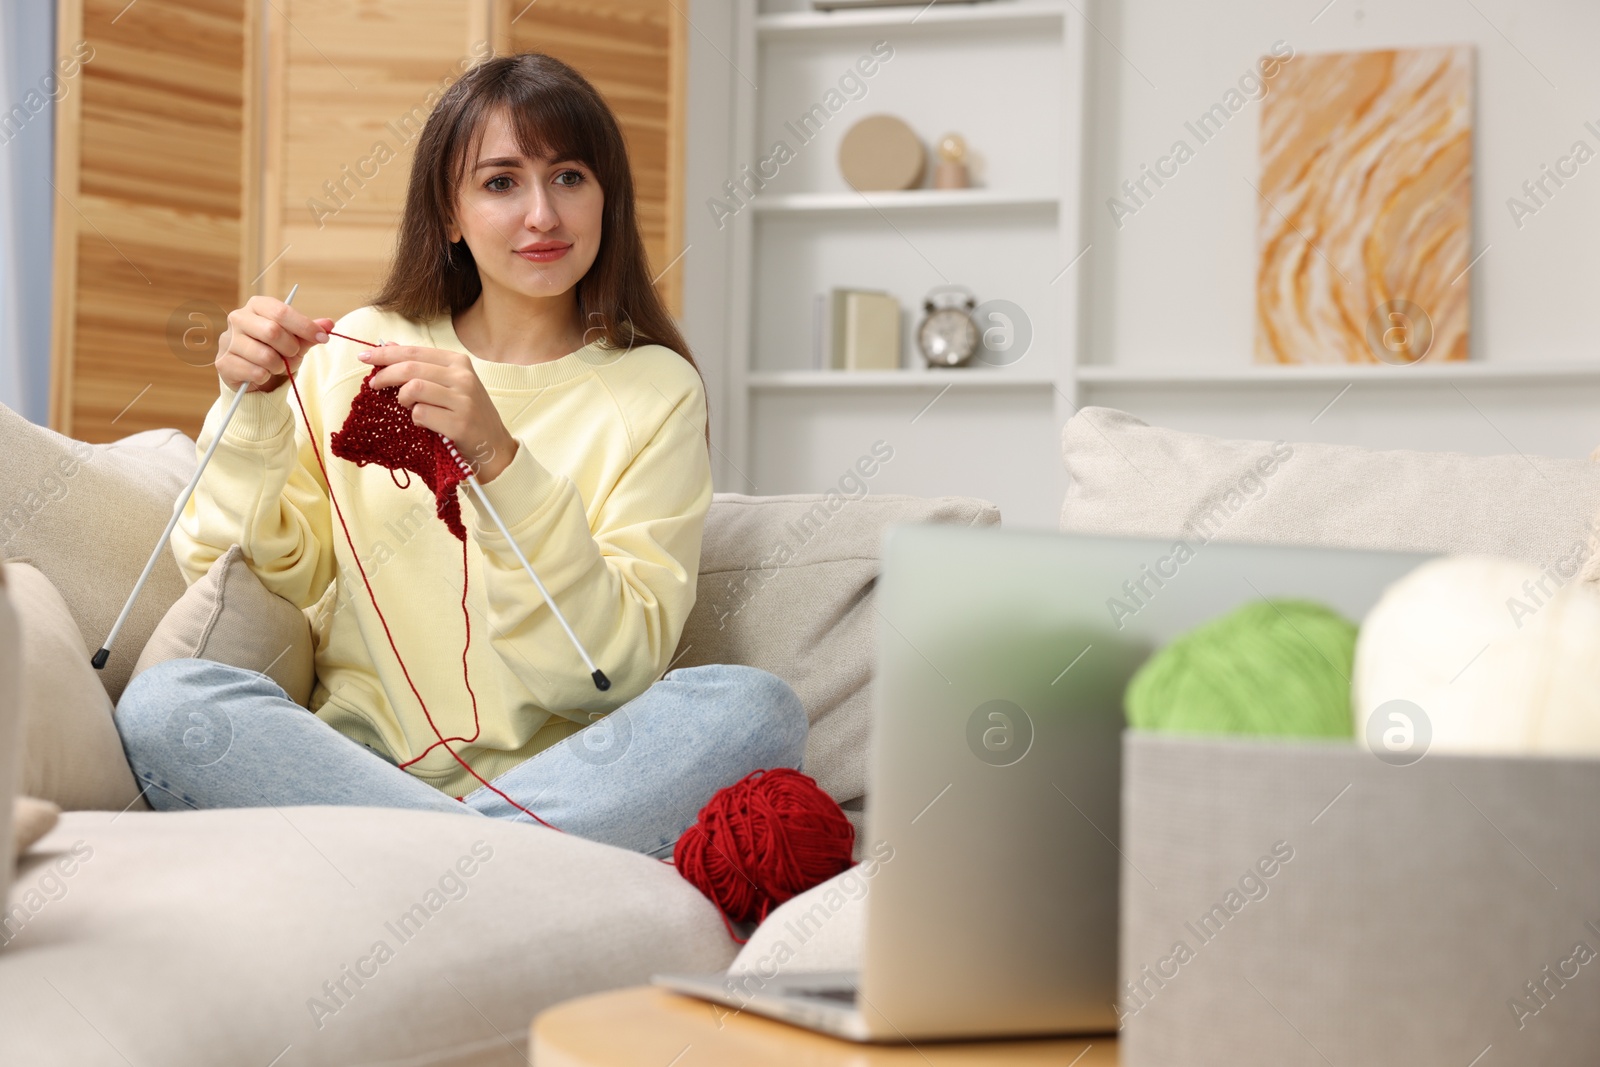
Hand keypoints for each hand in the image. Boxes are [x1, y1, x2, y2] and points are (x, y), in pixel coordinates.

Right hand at [216, 296, 334, 392]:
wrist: (256, 377)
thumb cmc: (277, 352)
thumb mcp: (297, 340)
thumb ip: (311, 331)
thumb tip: (330, 323)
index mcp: (257, 305)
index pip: (281, 311)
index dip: (305, 326)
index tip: (323, 338)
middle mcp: (238, 318)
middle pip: (272, 331)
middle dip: (290, 348)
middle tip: (293, 355)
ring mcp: (227, 340)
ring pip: (264, 355)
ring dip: (279, 366)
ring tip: (276, 366)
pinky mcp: (223, 362)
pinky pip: (254, 372)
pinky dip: (266, 377)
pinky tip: (262, 374)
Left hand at [358, 343, 517, 481]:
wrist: (494, 447)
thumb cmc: (467, 414)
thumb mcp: (449, 384)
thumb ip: (422, 366)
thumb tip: (388, 345)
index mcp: (458, 362)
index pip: (415, 352)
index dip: (386, 353)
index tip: (364, 356)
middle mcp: (463, 377)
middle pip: (411, 368)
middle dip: (385, 375)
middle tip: (373, 385)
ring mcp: (463, 400)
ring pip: (414, 388)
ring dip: (403, 399)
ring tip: (406, 406)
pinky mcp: (460, 423)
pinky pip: (421, 414)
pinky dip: (415, 419)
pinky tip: (424, 424)